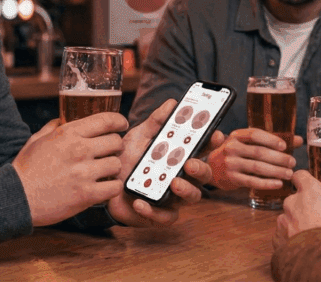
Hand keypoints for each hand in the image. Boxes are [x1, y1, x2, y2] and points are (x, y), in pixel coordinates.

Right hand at [13, 112, 127, 226]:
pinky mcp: (87, 195)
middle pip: (116, 142)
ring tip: (103, 172)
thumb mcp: (37, 139)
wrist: (17, 197)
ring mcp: (84, 173)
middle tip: (109, 152)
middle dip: (115, 146)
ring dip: (112, 168)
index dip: (119, 121)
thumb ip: (54, 127)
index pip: (106, 120)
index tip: (122, 125)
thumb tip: (64, 119)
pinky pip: (114, 187)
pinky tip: (103, 187)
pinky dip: (111, 187)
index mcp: (68, 133)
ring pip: (117, 165)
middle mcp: (79, 150)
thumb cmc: (25, 169)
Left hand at [106, 99, 224, 226]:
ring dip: (185, 190)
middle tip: (190, 162)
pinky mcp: (159, 215)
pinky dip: (153, 211)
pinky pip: (164, 217)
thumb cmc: (127, 160)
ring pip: (192, 197)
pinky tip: (141, 202)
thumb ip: (155, 122)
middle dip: (201, 168)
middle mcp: (181, 176)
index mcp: (179, 157)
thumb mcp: (138, 137)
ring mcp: (173, 197)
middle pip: (203, 175)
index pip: (202, 149)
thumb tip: (172, 103)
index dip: (212, 142)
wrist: (103, 183)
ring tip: (173, 183)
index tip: (217, 134)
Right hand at [206, 128, 301, 189]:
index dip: (271, 139)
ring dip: (275, 171)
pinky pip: (252, 181)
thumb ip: (270, 141)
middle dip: (278, 158)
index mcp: (236, 136)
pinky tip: (278, 184)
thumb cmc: (235, 154)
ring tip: (289, 173)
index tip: (285, 146)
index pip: (254, 134)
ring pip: (257, 167)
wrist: (212, 169)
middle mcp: (231, 148)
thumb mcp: (247, 143)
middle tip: (292, 162)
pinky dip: (267, 183)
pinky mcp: (232, 178)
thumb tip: (298, 140)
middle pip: (258, 152)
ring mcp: (230, 164)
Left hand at [273, 170, 320, 250]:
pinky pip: (282, 234)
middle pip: (295, 198)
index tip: (312, 186)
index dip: (305, 180)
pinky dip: (291, 237)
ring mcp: (284, 221)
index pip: (300, 175)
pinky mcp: (279, 238)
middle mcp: (293, 203)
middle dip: (306, 206)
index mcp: (310, 192)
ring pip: (288, 217)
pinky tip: (304, 244)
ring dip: (298, 222)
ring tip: (314, 233)